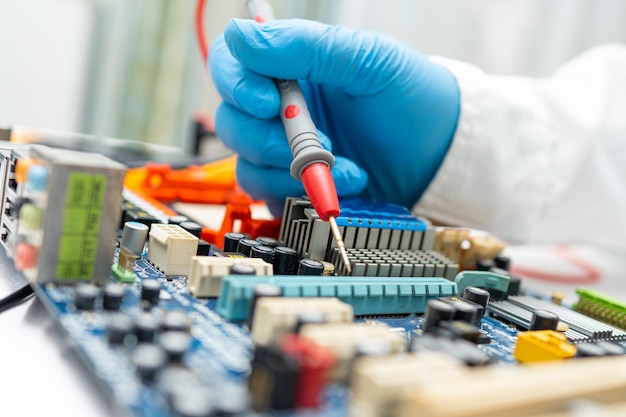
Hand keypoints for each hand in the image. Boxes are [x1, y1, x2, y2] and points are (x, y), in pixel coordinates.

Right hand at [210, 18, 459, 214]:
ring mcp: (285, 150)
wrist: (439, 154)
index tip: (267, 103)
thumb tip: (240, 35)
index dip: (236, 85)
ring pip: (246, 165)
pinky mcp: (294, 187)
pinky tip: (342, 186)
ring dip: (293, 172)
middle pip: (233, 122)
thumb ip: (305, 46)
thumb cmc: (409, 98)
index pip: (232, 66)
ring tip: (346, 170)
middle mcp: (280, 108)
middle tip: (318, 144)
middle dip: (268, 139)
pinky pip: (269, 198)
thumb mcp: (366, 60)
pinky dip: (301, 196)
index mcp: (290, 67)